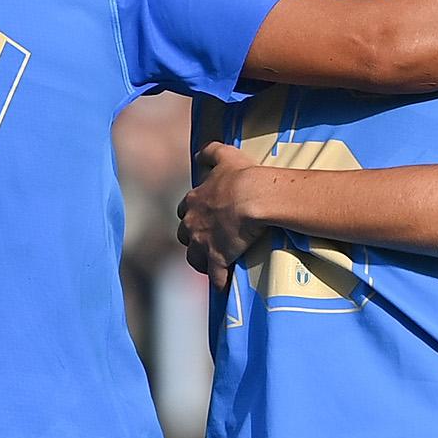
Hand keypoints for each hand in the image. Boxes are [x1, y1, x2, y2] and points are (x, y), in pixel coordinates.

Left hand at [179, 141, 267, 272]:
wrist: (254, 198)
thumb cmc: (242, 176)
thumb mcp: (225, 155)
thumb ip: (210, 152)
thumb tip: (199, 154)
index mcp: (193, 201)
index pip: (184, 211)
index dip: (193, 216)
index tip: (203, 218)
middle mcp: (192, 223)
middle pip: (185, 236)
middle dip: (194, 239)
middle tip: (208, 242)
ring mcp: (203, 243)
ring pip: (194, 258)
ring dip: (202, 262)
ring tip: (214, 266)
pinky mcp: (217, 259)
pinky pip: (215, 277)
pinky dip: (219, 281)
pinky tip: (225, 286)